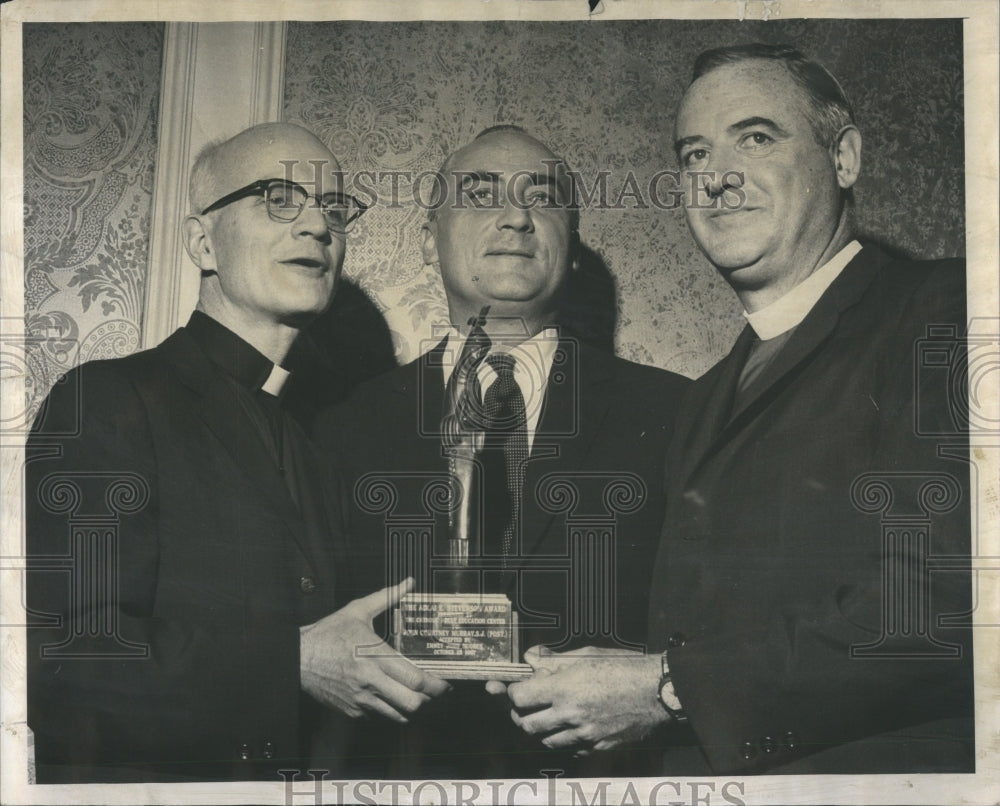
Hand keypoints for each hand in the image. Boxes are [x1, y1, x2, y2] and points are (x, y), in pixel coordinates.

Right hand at [300, 578, 449, 721]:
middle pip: (412, 703)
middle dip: (427, 700)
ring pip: (398, 715)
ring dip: (410, 708)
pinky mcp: (352, 711)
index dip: (435, 685)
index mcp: (375, 655)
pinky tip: (390, 697)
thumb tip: (408, 582)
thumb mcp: (358, 610)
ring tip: (414, 697)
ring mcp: (361, 699)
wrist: (297, 658)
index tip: (444, 683)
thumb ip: (387, 597)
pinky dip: (389, 710)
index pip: (415, 679)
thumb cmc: (328, 633)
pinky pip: (379, 716)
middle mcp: (370, 680)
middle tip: (433, 693)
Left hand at [505, 645, 667, 753]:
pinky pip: (570, 748)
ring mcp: (585, 734)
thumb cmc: (625, 667)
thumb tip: (530, 656)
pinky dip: (564, 739)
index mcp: (566, 687)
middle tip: (526, 705)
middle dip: (521, 714)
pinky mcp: (598, 746)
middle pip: (527, 724)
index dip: (514, 691)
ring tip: (549, 715)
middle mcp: (572, 714)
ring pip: (546, 740)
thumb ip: (554, 659)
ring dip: (542, 729)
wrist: (658, 690)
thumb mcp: (587, 654)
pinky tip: (571, 726)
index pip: (520, 697)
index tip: (518, 687)